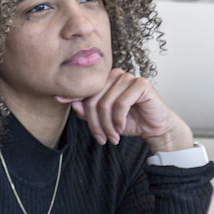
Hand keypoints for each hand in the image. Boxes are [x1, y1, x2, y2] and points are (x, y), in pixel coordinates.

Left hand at [57, 69, 192, 153]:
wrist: (155, 128)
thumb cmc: (129, 121)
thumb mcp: (103, 119)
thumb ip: (87, 111)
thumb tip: (71, 102)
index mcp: (104, 80)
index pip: (84, 91)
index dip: (74, 100)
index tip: (58, 100)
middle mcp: (115, 75)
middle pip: (93, 99)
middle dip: (95, 122)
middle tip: (101, 138)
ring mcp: (128, 78)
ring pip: (106, 103)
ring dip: (107, 125)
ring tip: (112, 137)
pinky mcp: (142, 84)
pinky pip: (121, 104)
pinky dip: (118, 119)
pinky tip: (121, 128)